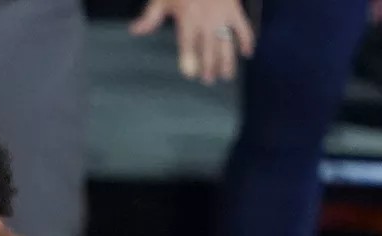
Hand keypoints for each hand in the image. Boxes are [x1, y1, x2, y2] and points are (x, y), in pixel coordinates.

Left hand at [129, 0, 254, 85]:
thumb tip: (134, 30)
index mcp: (187, 18)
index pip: (187, 45)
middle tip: (207, 80)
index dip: (188, 59)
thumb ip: (150, 16)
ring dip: (226, 61)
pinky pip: (243, 28)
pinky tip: (247, 54)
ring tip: (225, 76)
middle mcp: (206, 19)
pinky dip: (247, 41)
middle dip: (208, 66)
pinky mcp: (234, 9)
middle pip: (208, 49)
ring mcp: (222, 16)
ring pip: (226, 44)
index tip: (189, 73)